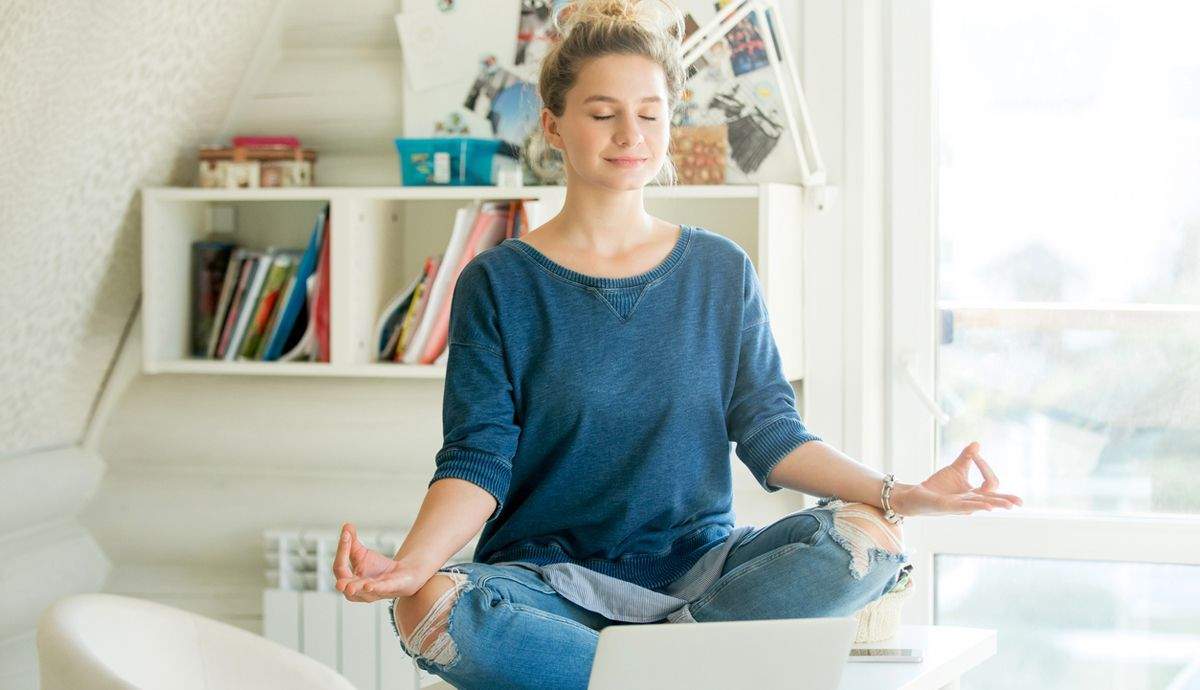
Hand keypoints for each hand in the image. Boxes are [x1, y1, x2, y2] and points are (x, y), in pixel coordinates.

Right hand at [333, 523, 426, 602]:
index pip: (340, 568)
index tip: (346, 535)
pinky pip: (383, 589)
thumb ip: (352, 541)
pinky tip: (370, 585)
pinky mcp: (392, 588)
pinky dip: (377, 587)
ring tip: (351, 588)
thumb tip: (346, 525)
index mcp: (349, 581)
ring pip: (364, 591)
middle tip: (339, 584)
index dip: (342, 551)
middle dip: (344, 585)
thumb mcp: (362, 553)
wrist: (402, 574)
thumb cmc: (378, 568)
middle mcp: (359, 591)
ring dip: (359, 588)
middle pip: (348, 585)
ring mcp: (375, 592)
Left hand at [892, 441, 1023, 517]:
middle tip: (1020, 502)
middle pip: (992, 500)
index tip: (975, 454)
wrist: (917, 494)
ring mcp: (960, 506)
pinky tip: (987, 507)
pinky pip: (964, 507)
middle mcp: (971, 501)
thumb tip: (977, 444)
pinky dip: (976, 506)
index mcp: (974, 493)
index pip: (990, 483)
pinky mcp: (948, 507)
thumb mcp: (956, 469)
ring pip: (981, 505)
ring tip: (1010, 505)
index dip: (985, 467)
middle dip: (1006, 500)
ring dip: (996, 504)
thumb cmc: (939, 485)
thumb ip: (967, 458)